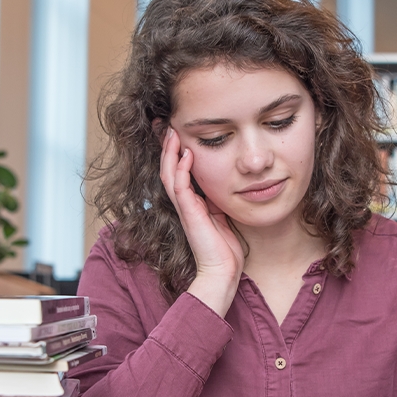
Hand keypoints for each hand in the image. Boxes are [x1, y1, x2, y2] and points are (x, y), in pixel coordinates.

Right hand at [159, 127, 243, 316]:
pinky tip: (186, 154)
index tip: (179, 132)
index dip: (177, 152)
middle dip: (167, 146)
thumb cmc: (226, 249)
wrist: (223, 272)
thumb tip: (229, 181)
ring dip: (170, 152)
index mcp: (193, 202)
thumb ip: (221, 200)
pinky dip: (181, 169)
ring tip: (172, 132)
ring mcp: (184, 208)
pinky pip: (180, 187)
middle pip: (169, 168)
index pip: (179, 171)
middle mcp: (184, 203)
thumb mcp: (225, 215)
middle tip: (167, 125)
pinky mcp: (188, 214)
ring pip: (169, 174)